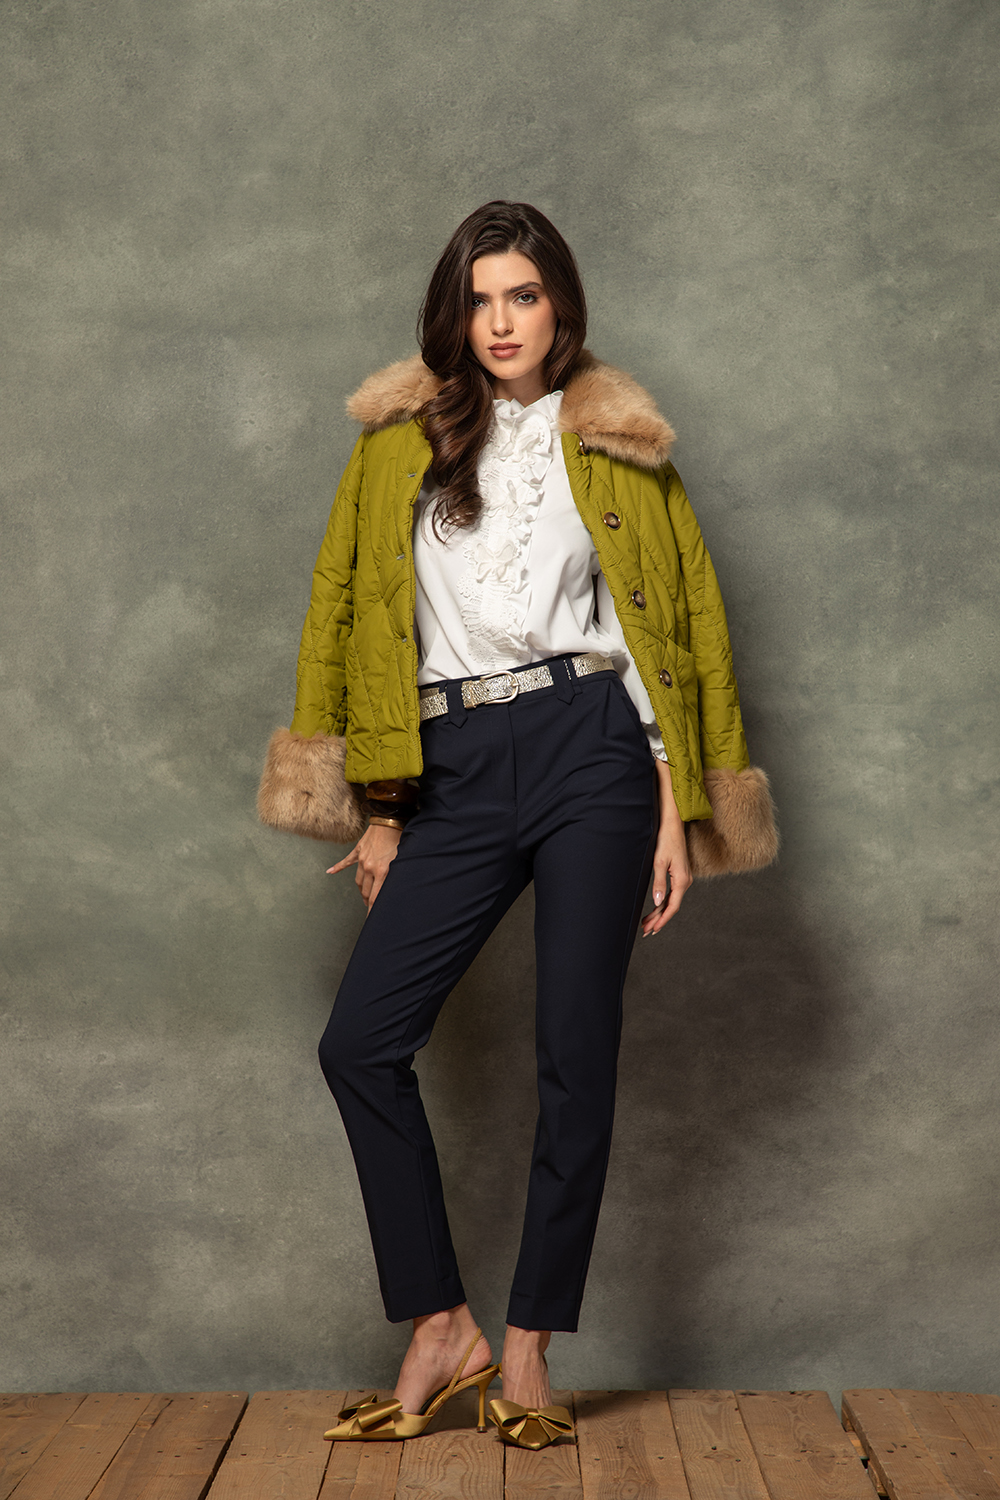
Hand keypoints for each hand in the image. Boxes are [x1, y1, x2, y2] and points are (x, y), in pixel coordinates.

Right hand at [327, 822, 401, 910]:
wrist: (389, 821)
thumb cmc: (398, 840)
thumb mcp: (401, 861)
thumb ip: (395, 876)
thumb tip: (393, 889)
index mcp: (381, 872)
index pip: (375, 897)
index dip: (372, 910)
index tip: (371, 919)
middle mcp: (369, 868)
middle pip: (366, 892)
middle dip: (368, 902)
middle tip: (371, 908)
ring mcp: (361, 860)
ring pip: (358, 881)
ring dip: (362, 890)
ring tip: (365, 897)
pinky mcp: (357, 851)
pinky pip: (346, 862)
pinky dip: (338, 868)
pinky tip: (330, 872)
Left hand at [642, 760, 691, 936]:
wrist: (672, 823)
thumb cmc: (665, 840)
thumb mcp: (659, 862)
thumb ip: (659, 884)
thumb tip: (658, 902)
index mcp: (681, 880)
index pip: (672, 907)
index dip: (662, 920)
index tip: (652, 930)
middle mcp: (685, 881)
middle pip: (671, 906)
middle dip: (658, 919)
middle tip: (645, 930)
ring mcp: (683, 877)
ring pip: (671, 900)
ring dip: (659, 912)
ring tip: (647, 922)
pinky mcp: (679, 873)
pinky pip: (672, 892)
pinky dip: (663, 902)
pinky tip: (655, 907)